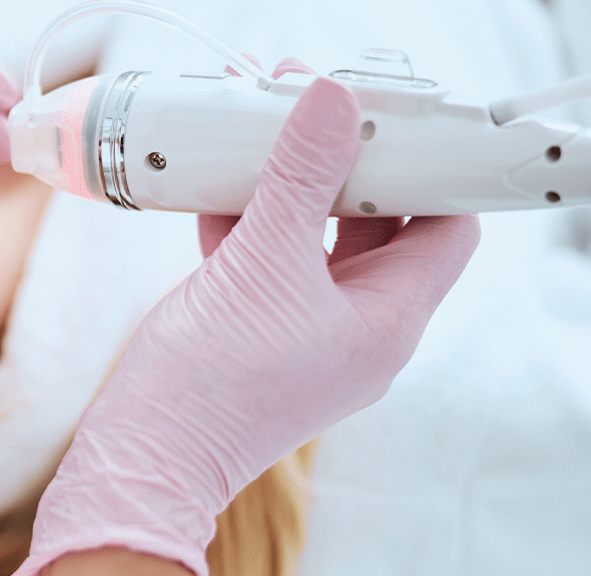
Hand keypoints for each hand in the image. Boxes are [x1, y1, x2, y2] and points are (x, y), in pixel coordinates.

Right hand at [9, 67, 479, 575]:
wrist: (144, 457)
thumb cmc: (213, 383)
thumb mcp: (263, 263)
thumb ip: (300, 176)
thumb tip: (334, 103)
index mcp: (388, 322)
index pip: (446, 229)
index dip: (429, 169)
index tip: (391, 119)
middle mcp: (359, 330)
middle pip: (380, 227)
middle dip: (347, 165)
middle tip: (314, 111)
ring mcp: (308, 334)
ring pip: (316, 241)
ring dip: (291, 189)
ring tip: (261, 135)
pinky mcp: (259, 335)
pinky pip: (269, 264)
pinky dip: (250, 223)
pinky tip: (217, 188)